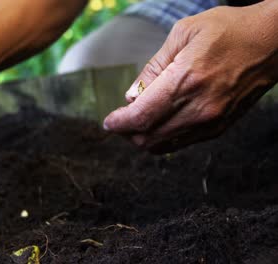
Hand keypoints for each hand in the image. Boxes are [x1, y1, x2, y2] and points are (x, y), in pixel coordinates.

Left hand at [104, 3, 277, 152]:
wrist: (272, 41)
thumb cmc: (229, 30)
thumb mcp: (182, 34)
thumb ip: (153, 68)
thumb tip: (133, 96)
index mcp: (185, 80)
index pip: (141, 116)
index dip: (119, 123)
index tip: (108, 123)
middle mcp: (198, 107)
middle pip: (148, 137)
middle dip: (127, 132)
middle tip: (120, 120)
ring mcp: (211, 121)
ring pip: (163, 145)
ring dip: (144, 137)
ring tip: (137, 121)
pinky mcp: (220, 127)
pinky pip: (182, 143)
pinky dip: (164, 138)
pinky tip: (160, 122)